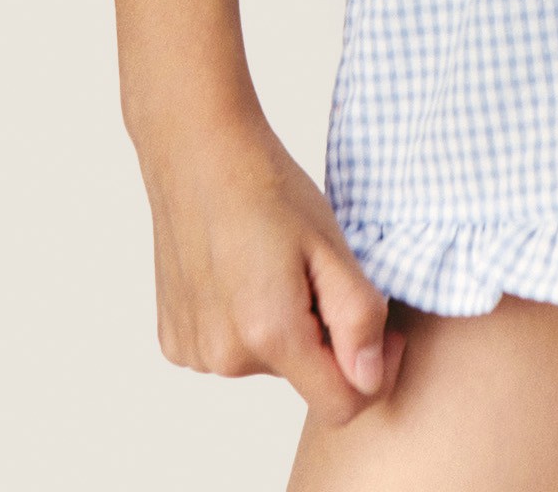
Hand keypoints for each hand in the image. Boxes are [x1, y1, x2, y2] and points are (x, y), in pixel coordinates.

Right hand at [137, 105, 406, 425]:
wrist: (198, 151)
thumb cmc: (267, 187)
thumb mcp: (331, 244)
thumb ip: (359, 318)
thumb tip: (370, 377)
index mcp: (270, 334)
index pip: (341, 405)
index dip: (375, 373)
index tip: (382, 332)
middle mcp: (225, 357)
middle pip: (302, 378)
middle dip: (323, 337)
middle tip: (315, 272)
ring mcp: (195, 352)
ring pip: (266, 364)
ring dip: (283, 330)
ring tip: (274, 265)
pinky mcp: (175, 341)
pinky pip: (229, 350)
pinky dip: (245, 324)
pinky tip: (240, 273)